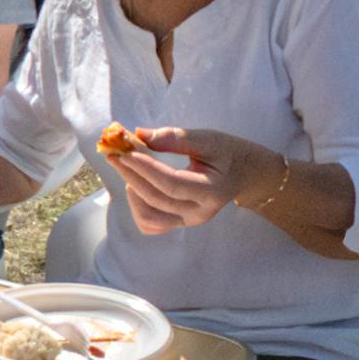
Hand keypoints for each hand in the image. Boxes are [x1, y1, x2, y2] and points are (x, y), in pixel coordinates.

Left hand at [113, 128, 277, 236]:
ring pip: (149, 218)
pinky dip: (138, 206)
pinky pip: (150, 224)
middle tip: (115, 153)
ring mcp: (188, 222)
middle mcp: (199, 213)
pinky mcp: (178, 224)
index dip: (146, 168)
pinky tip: (138, 186)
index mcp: (211, 192)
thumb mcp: (208, 139)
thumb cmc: (227, 153)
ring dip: (133, 193)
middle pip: (156, 200)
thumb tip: (139, 134)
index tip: (126, 151)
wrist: (243, 173)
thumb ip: (175, 138)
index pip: (171, 184)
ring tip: (133, 170)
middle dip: (131, 175)